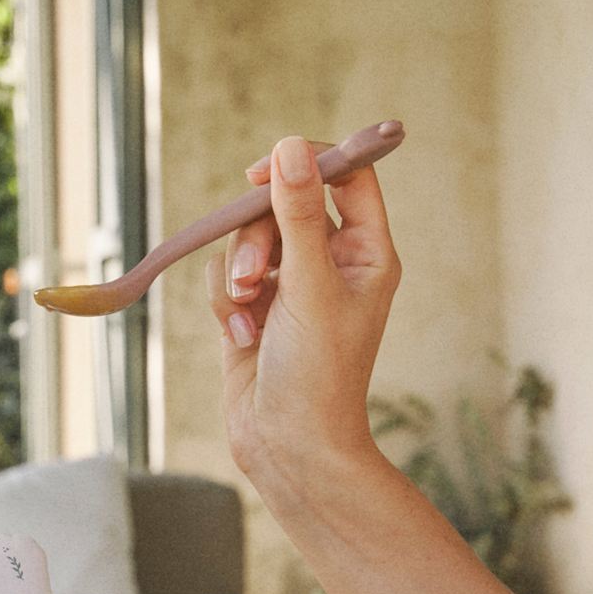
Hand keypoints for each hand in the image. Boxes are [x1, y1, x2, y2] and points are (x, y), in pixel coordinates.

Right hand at [209, 136, 402, 477]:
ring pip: (248, 240)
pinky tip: (241, 335)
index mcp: (367, 253)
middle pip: (284, 205)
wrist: (289, 446)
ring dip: (238, 272)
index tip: (264, 173)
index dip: (308, 163)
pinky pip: (226, 274)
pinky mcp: (254, 309)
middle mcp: (331, 263)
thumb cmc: (318, 374)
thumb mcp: (309, 285)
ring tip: (247, 312)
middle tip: (256, 276)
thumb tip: (290, 147)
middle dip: (258, 237)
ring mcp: (291, 286)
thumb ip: (299, 214)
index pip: (346, 177)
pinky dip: (225, 301)